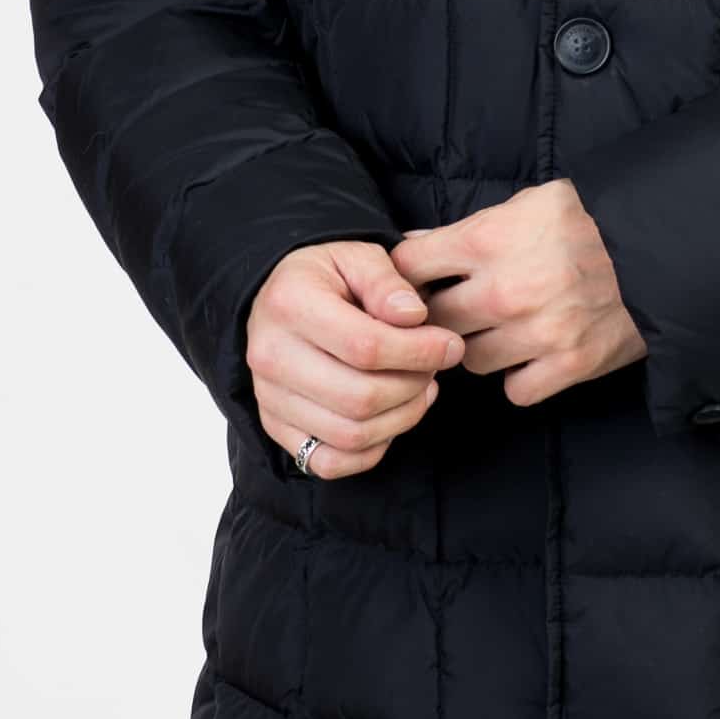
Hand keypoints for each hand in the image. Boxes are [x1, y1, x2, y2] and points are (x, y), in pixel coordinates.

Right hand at [244, 239, 465, 477]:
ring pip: (351, 435)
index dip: (419, 352)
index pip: (366, 346)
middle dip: (413, 386)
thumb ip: (387, 282)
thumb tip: (413, 317)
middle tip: (434, 367)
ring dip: (401, 418)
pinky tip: (390, 417)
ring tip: (419, 388)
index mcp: (289, 304)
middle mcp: (270, 355)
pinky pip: (330, 462)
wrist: (282, 301)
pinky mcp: (276, 427)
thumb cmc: (328, 278)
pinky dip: (371, 450)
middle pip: (360, 398)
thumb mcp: (359, 256)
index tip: (450, 344)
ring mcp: (269, 398)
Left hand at [387, 181, 646, 408]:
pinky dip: (520, 377)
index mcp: (490, 239)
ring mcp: (537, 332)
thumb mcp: (527, 204)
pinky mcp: (568, 365)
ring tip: (502, 330)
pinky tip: (531, 355)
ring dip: (480, 348)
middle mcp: (506, 289)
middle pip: (434, 321)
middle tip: (458, 310)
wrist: (662, 248)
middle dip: (441, 316)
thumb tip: (410, 247)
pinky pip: (515, 390)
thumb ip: (469, 227)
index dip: (407, 277)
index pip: (410, 268)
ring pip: (470, 360)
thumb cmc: (589, 220)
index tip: (418, 283)